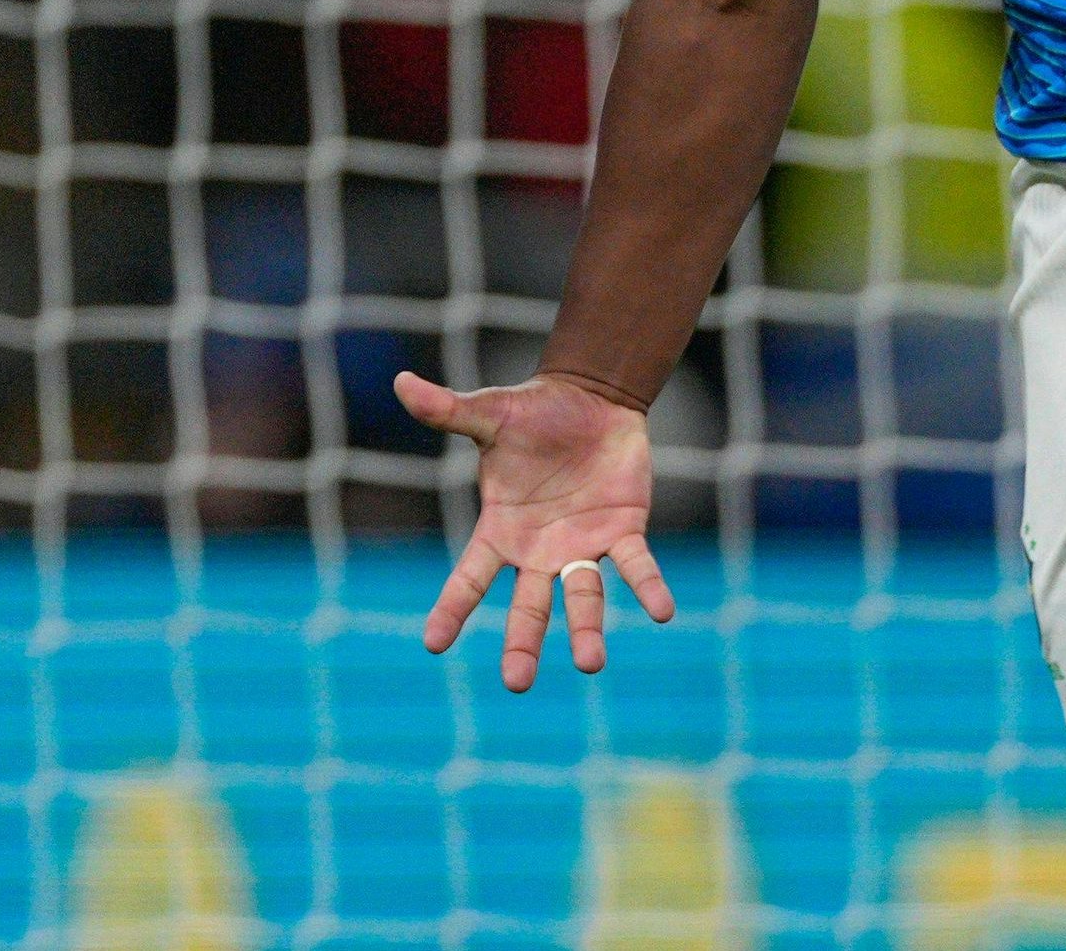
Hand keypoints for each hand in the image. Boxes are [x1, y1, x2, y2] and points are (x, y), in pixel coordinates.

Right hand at [396, 369, 675, 692]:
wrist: (592, 399)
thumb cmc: (534, 412)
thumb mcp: (490, 412)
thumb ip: (449, 410)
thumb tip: (402, 382)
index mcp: (501, 530)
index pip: (470, 578)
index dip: (452, 608)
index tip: (433, 643)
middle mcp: (540, 550)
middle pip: (528, 605)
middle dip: (522, 643)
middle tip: (516, 683)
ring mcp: (582, 545)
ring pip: (583, 597)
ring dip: (586, 630)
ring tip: (590, 665)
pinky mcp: (622, 530)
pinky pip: (635, 565)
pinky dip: (648, 586)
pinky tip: (663, 612)